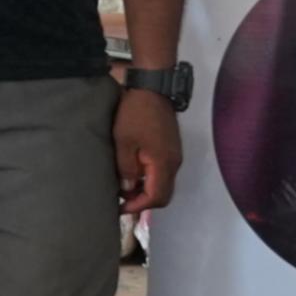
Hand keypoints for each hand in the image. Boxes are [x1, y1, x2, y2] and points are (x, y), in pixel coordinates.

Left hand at [113, 84, 183, 212]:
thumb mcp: (124, 142)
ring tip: (125, 187)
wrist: (152, 87)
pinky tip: (134, 173)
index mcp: (164, 164)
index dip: (138, 206)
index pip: (157, 197)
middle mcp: (174, 163)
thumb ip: (126, 169)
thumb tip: (128, 190)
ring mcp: (175, 154)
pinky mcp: (171, 147)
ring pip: (164, 183)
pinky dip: (150, 178)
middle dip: (143, 201)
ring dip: (146, 189)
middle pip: (164, 194)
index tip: (120, 207)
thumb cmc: (135, 114)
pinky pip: (163, 171)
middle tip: (122, 200)